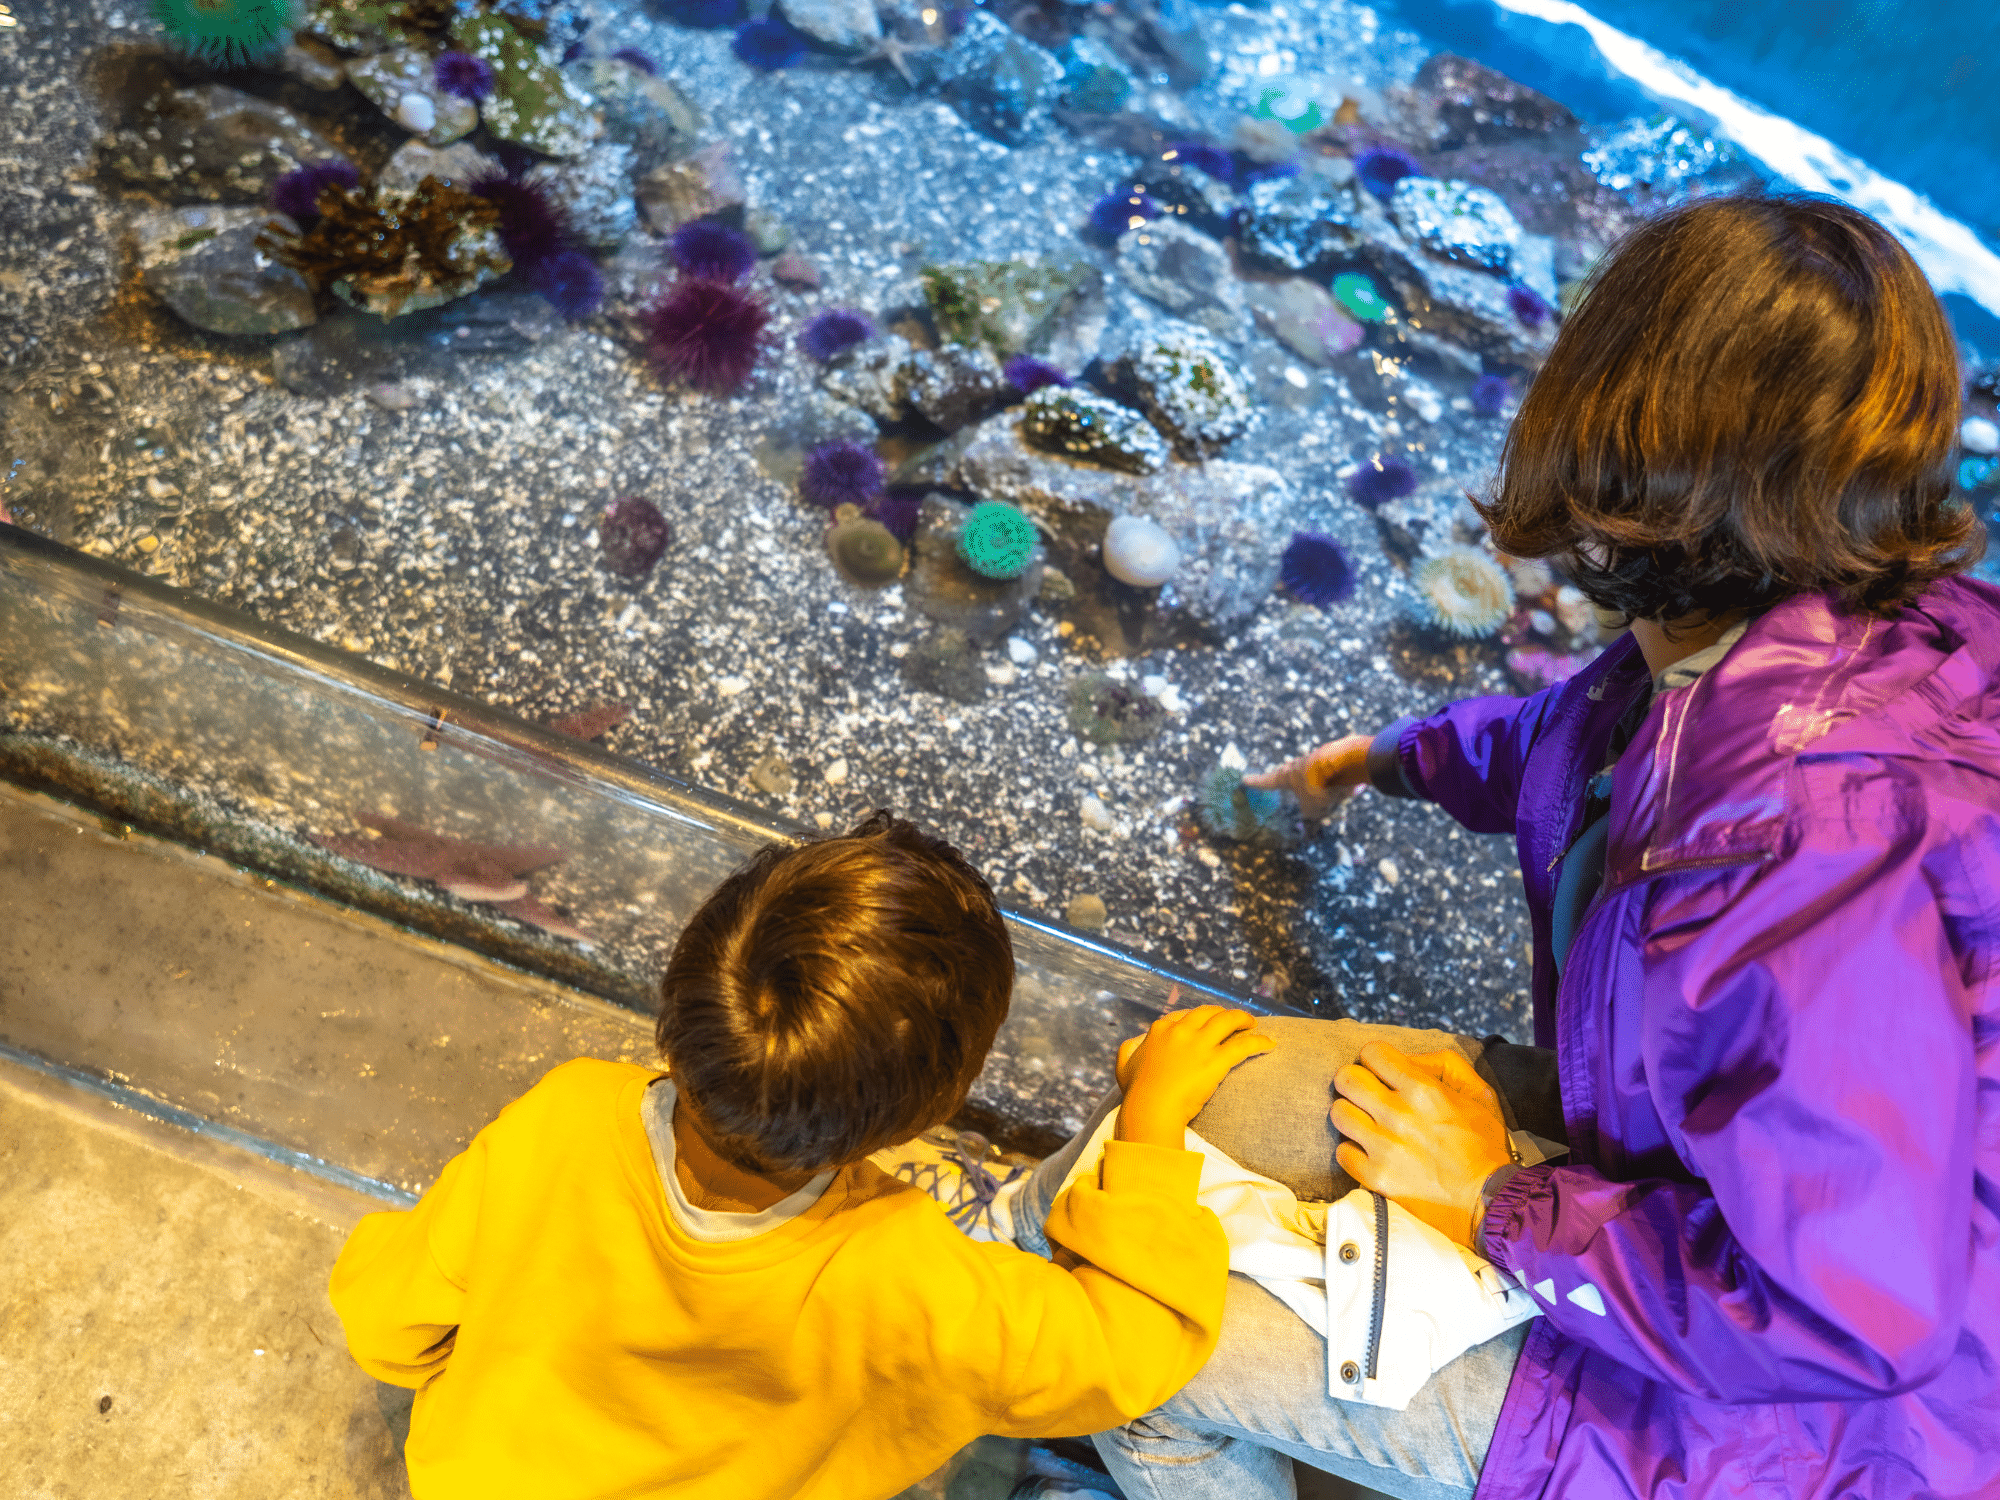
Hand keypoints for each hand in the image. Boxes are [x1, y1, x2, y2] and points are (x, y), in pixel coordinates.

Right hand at [1116, 1001, 1273, 1147]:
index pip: (1183, 1016)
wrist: (1150, 1109)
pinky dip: (1260, 1042)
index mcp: (1160, 1030)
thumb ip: (1129, 1050)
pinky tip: (1270, 1044)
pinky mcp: (1217, 1059)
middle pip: (1208, 1013)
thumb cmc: (1136, 1093)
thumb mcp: (1123, 1066)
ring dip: (1243, 1019)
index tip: (1205, 1024)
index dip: (1197, 1019)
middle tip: (1233, 1020)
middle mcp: (1181, 1030)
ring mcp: (1200, 1043)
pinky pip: (1244, 1045)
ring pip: (1228, 1020)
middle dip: (1222, 1013)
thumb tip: (1134, 1043)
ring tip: (1253, 1025)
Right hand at [1243, 734, 1373, 820]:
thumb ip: (1310, 820)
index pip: (1268, 781)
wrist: (1342, 762)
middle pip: (1292, 771)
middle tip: (1285, 776)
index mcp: (1287, 776)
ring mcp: (1319, 757)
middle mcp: (1301, 764)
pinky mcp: (1337, 755)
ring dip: (1322, 780)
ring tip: (1331, 790)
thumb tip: (1308, 835)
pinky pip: (1338, 772)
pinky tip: (1356, 788)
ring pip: (1317, 771)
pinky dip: (1344, 781)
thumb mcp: (1313, 810)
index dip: (1257, 782)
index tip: (1245, 779)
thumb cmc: (1319, 787)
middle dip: (1291, 776)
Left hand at [1330, 1043, 1511, 1248]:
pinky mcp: (1375, 1177)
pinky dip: (1353, 1151)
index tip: (1381, 1072)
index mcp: (1424, 1090)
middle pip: (1346, 1078)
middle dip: (1355, 1082)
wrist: (1490, 1201)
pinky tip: (1370, 1152)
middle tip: (1368, 1095)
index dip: (1375, 1059)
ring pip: (1338, 1113)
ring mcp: (1384, 1147)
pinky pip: (1342, 1152)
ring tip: (1367, 1124)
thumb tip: (1408, 1059)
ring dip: (1351, 1115)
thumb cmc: (1484, 1146)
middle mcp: (1398, 1114)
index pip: (1372, 1052)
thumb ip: (1444, 1065)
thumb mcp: (1479, 1094)